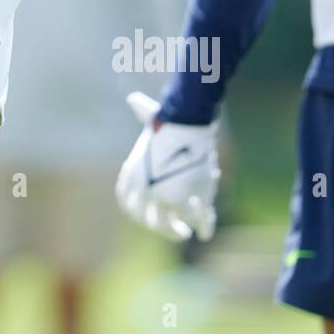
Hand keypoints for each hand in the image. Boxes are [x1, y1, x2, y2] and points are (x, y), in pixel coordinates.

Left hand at [115, 92, 219, 241]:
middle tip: (173, 229)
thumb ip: (143, 113)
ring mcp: (165, 197)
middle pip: (146, 218)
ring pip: (167, 223)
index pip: (127, 202)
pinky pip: (197, 219)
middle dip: (158, 226)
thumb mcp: (152, 119)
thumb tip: (134, 98)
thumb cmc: (168, 120)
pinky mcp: (188, 199)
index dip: (136, 212)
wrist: (184, 125)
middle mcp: (145, 190)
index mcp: (133, 176)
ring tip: (184, 233)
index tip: (145, 218)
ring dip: (174, 231)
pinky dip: (204, 227)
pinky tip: (206, 234)